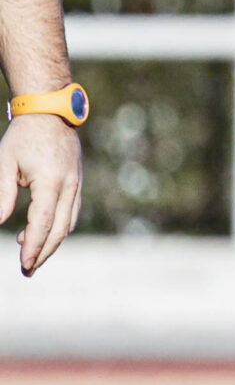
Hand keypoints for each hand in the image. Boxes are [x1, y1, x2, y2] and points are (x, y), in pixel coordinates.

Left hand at [0, 114, 80, 275]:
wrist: (51, 113)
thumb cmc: (23, 137)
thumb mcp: (4, 164)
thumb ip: (3, 195)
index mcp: (50, 182)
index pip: (42, 223)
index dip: (33, 247)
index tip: (23, 265)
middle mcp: (68, 187)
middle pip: (60, 230)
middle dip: (44, 253)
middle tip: (27, 271)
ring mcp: (76, 185)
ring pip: (68, 224)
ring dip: (52, 244)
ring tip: (32, 258)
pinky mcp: (76, 183)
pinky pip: (70, 213)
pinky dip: (58, 229)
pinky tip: (41, 233)